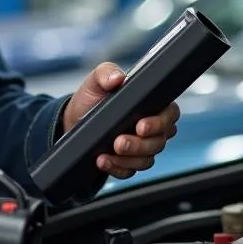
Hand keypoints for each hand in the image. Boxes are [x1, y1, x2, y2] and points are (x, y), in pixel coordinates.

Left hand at [62, 62, 180, 179]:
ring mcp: (141, 147)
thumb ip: (106, 73)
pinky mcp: (128, 162)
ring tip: (108, 153)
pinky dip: (117, 168)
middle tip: (119, 142)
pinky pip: (130, 171)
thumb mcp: (95, 81)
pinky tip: (103, 161)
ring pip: (147, 159)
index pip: (169, 115)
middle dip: (139, 144)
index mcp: (150, 105)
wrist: (72, 120)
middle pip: (159, 141)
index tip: (141, 125)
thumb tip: (117, 78)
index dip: (160, 122)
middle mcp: (151, 128)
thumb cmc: (92, 98)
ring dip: (127, 159)